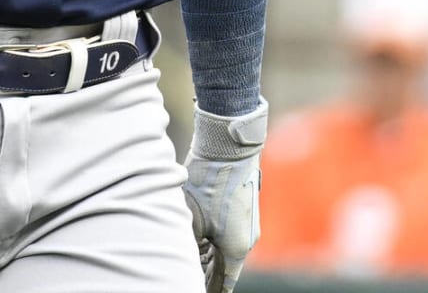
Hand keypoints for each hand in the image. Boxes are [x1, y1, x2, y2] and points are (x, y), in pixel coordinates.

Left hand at [183, 98, 266, 292]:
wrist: (228, 149)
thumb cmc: (209, 184)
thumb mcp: (191, 218)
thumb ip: (188, 241)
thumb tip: (182, 251)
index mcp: (236, 249)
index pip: (223, 283)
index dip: (210, 289)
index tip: (198, 290)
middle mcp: (245, 240)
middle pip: (223, 268)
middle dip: (206, 275)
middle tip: (188, 277)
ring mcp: (244, 223)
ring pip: (223, 249)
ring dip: (207, 257)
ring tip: (190, 263)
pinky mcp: (239, 209)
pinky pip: (225, 233)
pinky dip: (211, 241)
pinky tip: (197, 241)